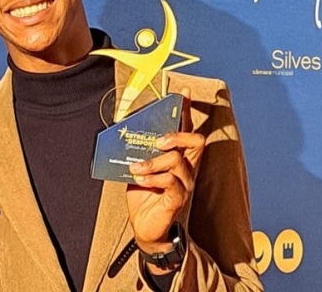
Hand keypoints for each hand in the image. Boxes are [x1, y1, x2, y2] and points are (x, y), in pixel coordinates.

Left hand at [126, 88, 204, 261]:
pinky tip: (140, 179)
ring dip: (153, 161)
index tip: (182, 94)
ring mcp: (185, 183)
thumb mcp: (139, 167)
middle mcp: (187, 168)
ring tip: (136, 168)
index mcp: (179, 157)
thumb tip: (125, 131)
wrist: (145, 227)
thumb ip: (139, 151)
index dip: (186, 111)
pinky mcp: (177, 199)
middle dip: (176, 134)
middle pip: (195, 141)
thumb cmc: (144, 195)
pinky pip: (170, 182)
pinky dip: (152, 177)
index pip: (186, 130)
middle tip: (157, 140)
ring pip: (177, 161)